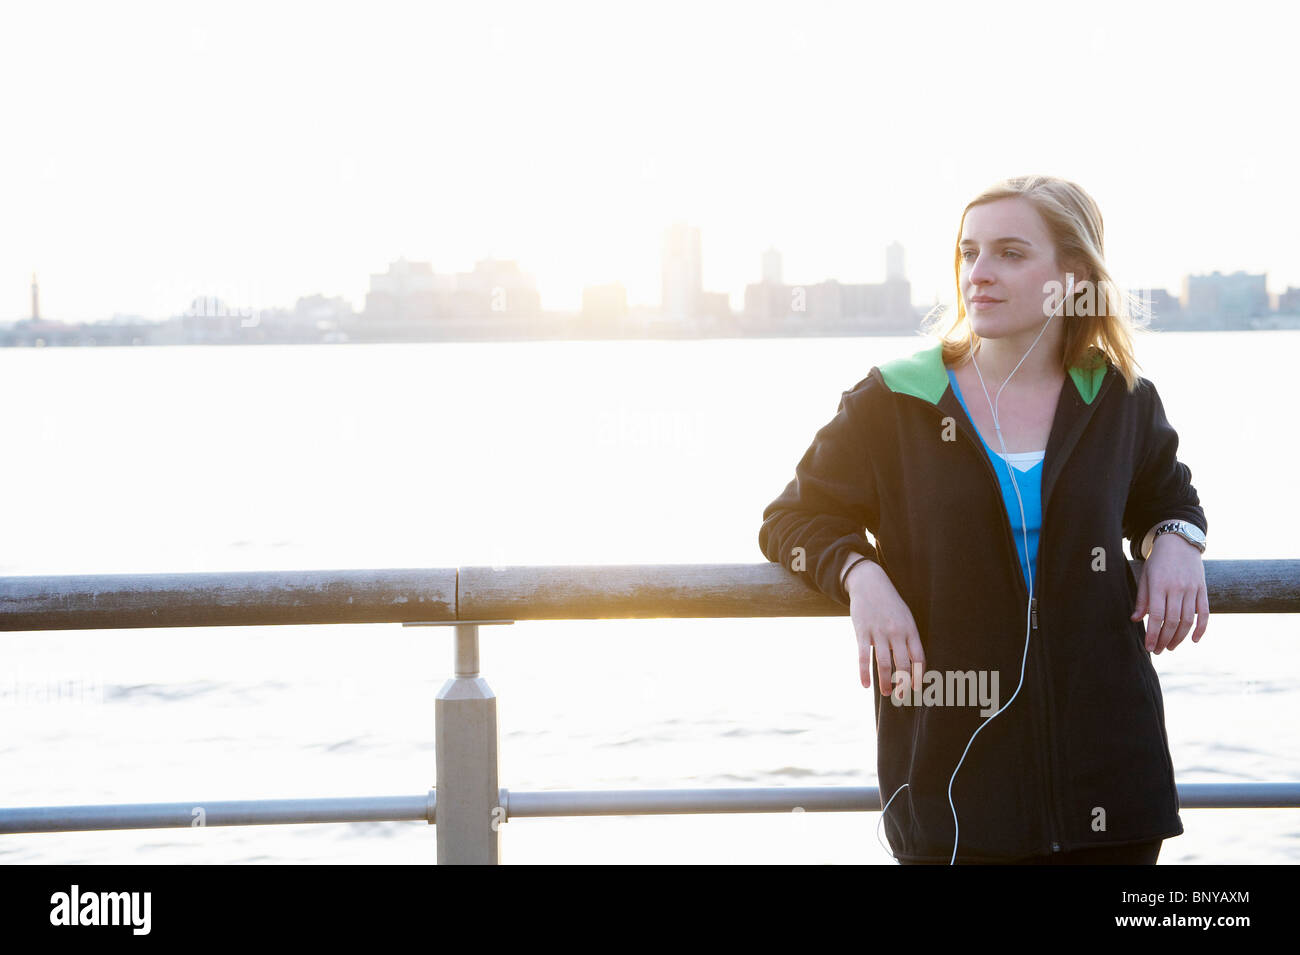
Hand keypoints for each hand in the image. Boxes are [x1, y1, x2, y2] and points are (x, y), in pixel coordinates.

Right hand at [846, 560, 924, 697]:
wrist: (869, 583)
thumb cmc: (890, 603)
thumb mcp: (905, 616)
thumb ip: (908, 638)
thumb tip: (912, 662)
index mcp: (910, 629)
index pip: (919, 658)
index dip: (918, 675)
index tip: (916, 688)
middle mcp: (896, 632)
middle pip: (903, 664)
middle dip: (903, 684)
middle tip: (901, 697)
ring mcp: (879, 632)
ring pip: (884, 664)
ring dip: (885, 682)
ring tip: (886, 693)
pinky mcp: (862, 632)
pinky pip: (864, 657)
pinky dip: (864, 673)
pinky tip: (865, 684)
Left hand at [1131, 534, 1208, 652]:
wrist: (1180, 543)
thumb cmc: (1158, 562)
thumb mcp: (1145, 577)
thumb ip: (1142, 599)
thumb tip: (1135, 620)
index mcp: (1159, 585)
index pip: (1155, 616)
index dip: (1152, 634)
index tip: (1149, 647)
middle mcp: (1177, 588)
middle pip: (1172, 621)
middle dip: (1164, 639)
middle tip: (1159, 650)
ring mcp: (1192, 589)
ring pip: (1188, 620)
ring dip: (1179, 637)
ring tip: (1170, 647)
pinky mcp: (1203, 590)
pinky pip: (1205, 613)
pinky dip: (1201, 628)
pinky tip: (1194, 640)